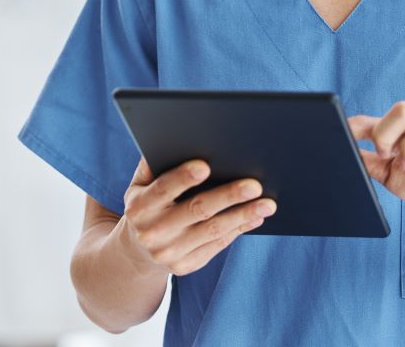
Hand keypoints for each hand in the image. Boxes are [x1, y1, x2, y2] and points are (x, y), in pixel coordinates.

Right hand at [118, 157, 276, 275]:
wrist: (136, 252)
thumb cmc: (146, 205)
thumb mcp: (139, 185)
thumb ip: (153, 165)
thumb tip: (175, 138)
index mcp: (140, 206)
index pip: (163, 189)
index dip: (183, 177)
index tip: (206, 165)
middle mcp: (153, 231)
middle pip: (196, 210)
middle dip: (227, 196)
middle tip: (254, 185)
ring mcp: (170, 252)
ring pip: (213, 230)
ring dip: (242, 215)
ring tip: (267, 203)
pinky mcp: (186, 266)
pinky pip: (217, 245)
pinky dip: (238, 229)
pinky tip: (255, 217)